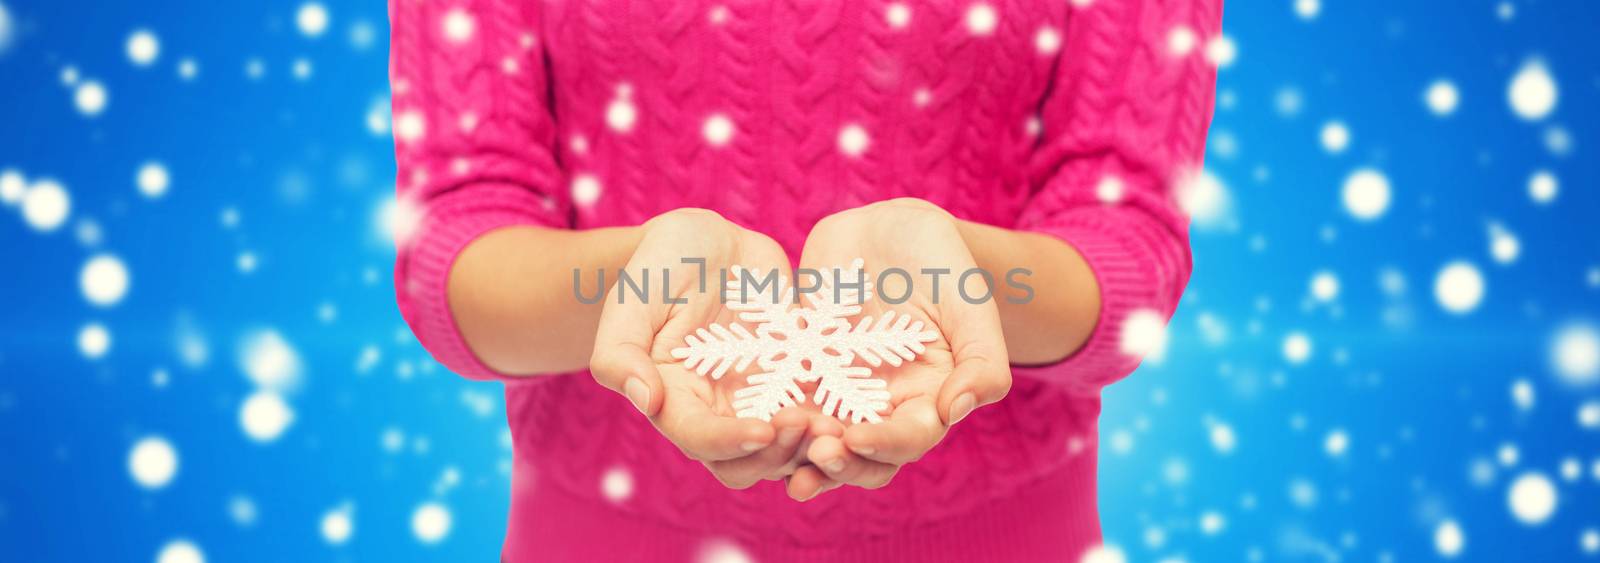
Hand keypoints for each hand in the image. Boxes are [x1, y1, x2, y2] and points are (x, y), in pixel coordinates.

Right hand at [590, 209, 815, 487]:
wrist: (708, 243)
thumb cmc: (661, 265)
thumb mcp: (633, 298)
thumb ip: (621, 351)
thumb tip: (645, 400)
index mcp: (672, 400)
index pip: (699, 440)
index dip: (730, 442)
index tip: (764, 428)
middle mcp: (715, 412)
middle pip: (747, 462)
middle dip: (779, 454)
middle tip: (810, 425)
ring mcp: (758, 401)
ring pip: (788, 450)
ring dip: (813, 447)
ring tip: (839, 423)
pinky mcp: (794, 383)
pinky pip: (820, 413)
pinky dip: (838, 418)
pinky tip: (861, 404)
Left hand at [786, 198, 1011, 499]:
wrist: (889, 229)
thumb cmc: (943, 262)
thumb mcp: (971, 303)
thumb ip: (982, 359)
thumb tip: (958, 410)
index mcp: (929, 398)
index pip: (909, 438)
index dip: (885, 445)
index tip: (857, 438)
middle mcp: (883, 406)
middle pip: (862, 456)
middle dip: (839, 463)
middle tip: (815, 455)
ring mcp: (839, 392)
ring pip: (818, 439)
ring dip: (799, 454)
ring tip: (778, 454)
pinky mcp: (803, 371)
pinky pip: (782, 402)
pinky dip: (768, 417)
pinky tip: (747, 421)